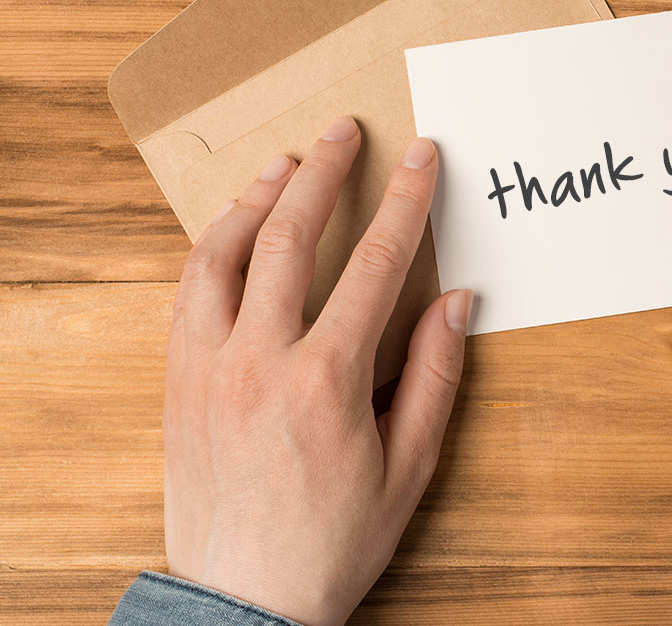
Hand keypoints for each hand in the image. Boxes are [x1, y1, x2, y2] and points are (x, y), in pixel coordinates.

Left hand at [163, 116, 471, 625]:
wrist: (245, 599)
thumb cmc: (334, 541)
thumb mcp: (409, 468)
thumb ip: (434, 378)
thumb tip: (455, 303)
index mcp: (326, 379)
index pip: (375, 264)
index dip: (405, 201)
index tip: (421, 158)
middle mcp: (259, 359)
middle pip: (291, 237)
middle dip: (325, 173)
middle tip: (343, 131)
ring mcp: (207, 366)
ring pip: (224, 254)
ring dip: (257, 199)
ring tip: (284, 164)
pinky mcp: (177, 381)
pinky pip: (188, 292)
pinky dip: (212, 247)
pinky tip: (232, 231)